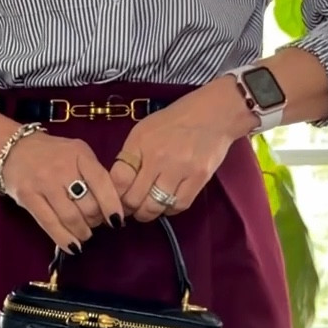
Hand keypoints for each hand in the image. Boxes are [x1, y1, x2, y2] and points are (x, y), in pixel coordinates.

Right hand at [0, 129, 124, 252]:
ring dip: (82, 231)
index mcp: (79, 154)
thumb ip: (93, 174)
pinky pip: (49, 223)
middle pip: (88, 204)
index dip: (112, 205)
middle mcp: (62, 167)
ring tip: (84, 234)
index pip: (102, 181)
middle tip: (94, 222)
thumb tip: (112, 207)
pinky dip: (64, 239)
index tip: (117, 221)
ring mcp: (43, 182)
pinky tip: (72, 246)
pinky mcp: (28, 197)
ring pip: (71, 217)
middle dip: (96, 220)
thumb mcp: (77, 153)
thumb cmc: (52, 154)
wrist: (13, 148)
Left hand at [109, 80, 252, 222]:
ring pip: (155, 206)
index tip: (117, 198)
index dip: (114, 194)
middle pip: (134, 198)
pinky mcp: (199, 178)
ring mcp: (179, 169)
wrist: (212, 114)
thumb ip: (130, 156)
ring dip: (147, 213)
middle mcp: (157, 157)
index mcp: (139, 142)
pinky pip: (178, 206)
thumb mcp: (143, 131)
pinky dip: (169, 210)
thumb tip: (121, 186)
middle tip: (131, 208)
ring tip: (147, 209)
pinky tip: (167, 204)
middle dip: (129, 208)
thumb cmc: (174, 122)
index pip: (118, 179)